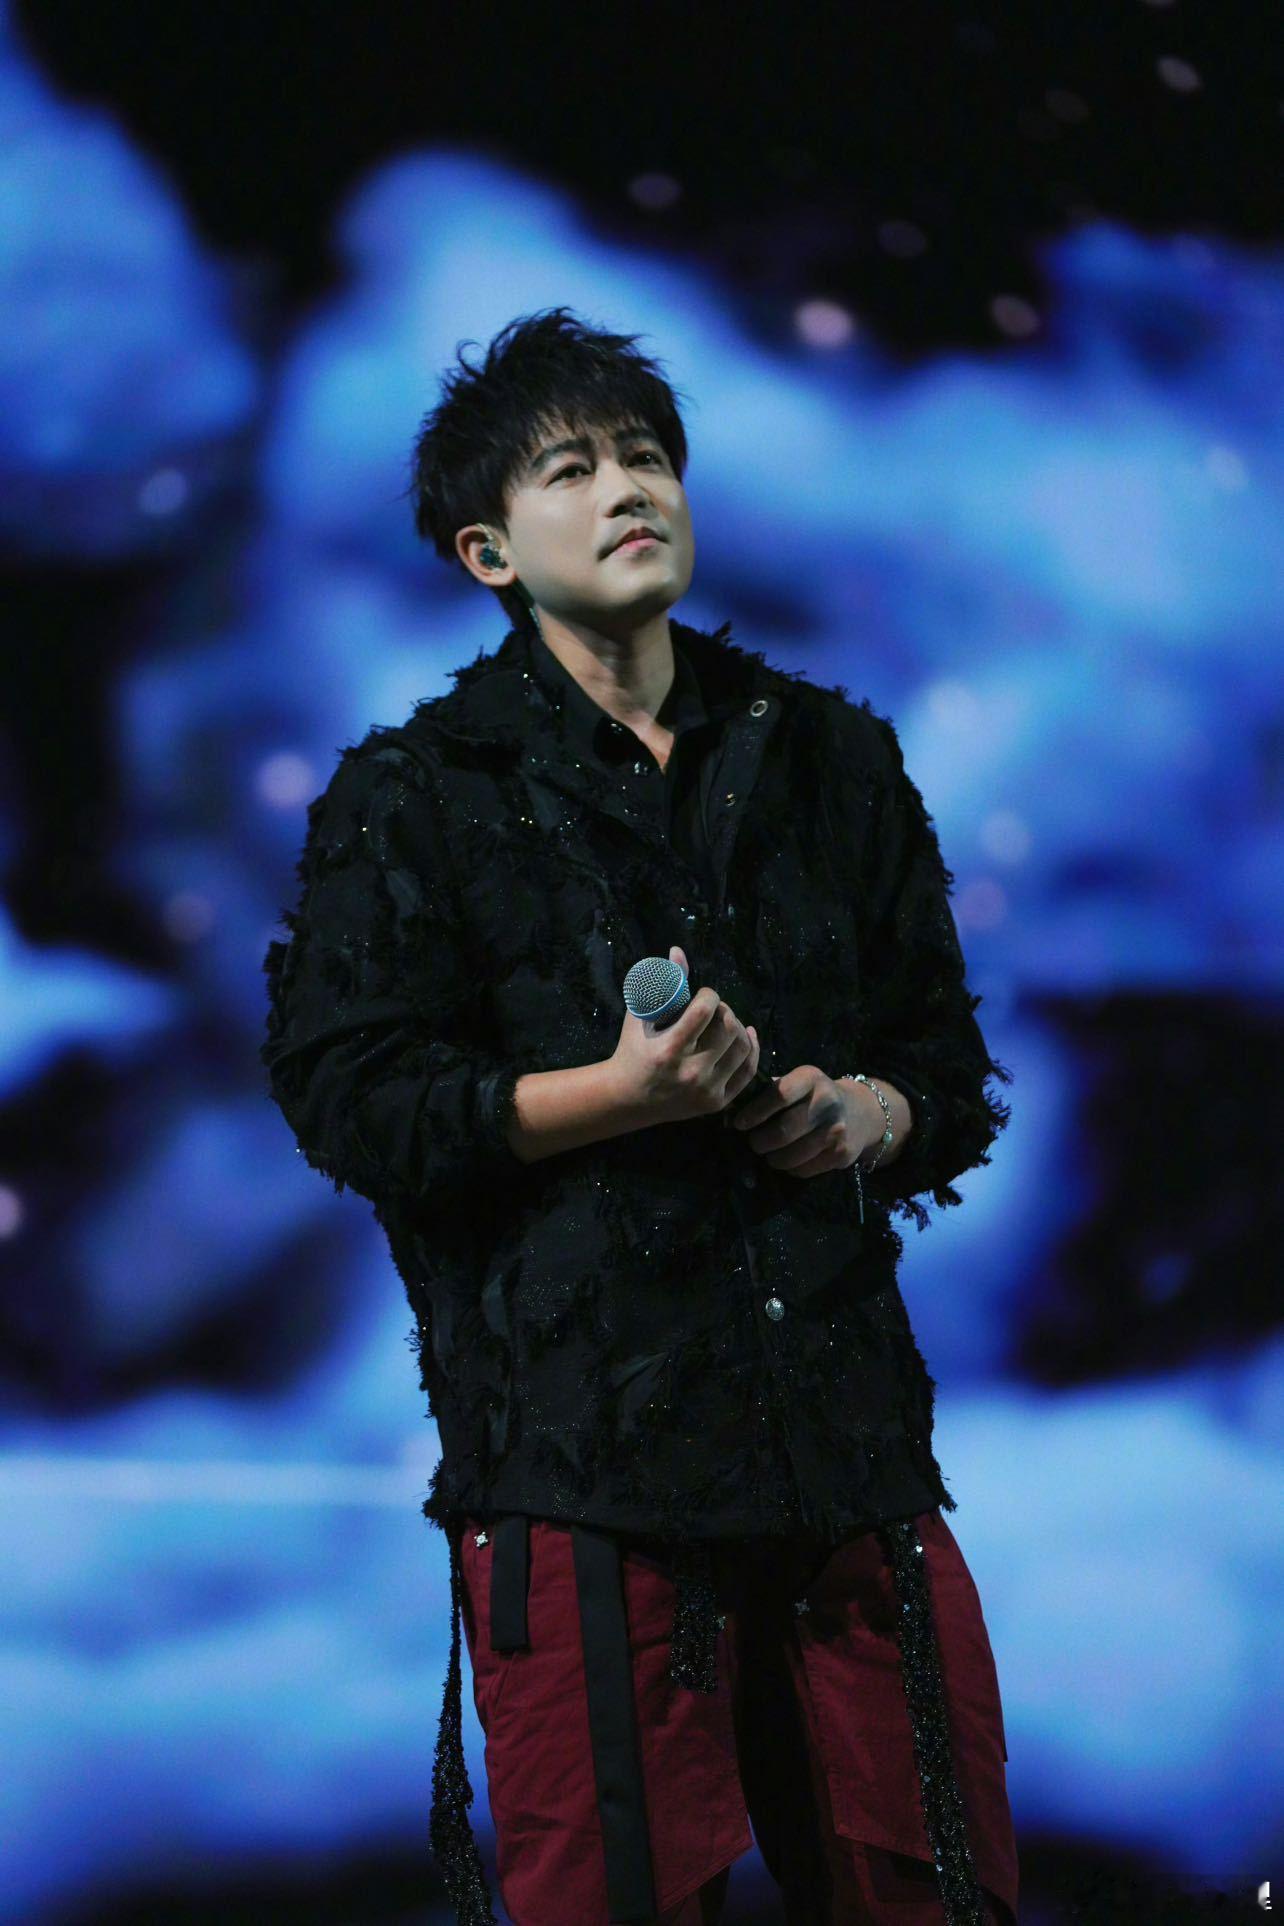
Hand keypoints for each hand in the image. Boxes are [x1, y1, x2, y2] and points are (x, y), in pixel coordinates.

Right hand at [609, 944, 760, 1124]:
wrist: (628, 1099)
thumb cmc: (632, 1051)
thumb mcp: (641, 1016)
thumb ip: (662, 984)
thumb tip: (678, 951)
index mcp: (669, 1049)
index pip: (705, 1010)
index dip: (709, 995)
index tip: (702, 995)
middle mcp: (691, 1071)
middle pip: (728, 1028)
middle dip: (724, 1010)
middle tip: (714, 1009)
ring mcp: (706, 1089)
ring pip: (742, 1047)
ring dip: (738, 1026)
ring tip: (726, 1021)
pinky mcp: (717, 1102)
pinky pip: (747, 1071)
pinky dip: (752, 1048)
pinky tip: (747, 1034)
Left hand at [729, 1064, 882, 1178]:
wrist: (858, 1113)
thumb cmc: (812, 1097)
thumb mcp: (795, 1084)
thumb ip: (766, 1094)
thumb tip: (729, 1113)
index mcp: (810, 1078)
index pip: (779, 1095)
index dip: (754, 1112)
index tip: (739, 1124)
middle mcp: (827, 1101)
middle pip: (783, 1130)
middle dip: (760, 1142)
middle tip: (754, 1144)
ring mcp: (836, 1129)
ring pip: (792, 1155)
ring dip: (773, 1159)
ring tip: (770, 1154)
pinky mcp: (841, 1154)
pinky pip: (804, 1169)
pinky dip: (790, 1169)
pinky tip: (790, 1160)